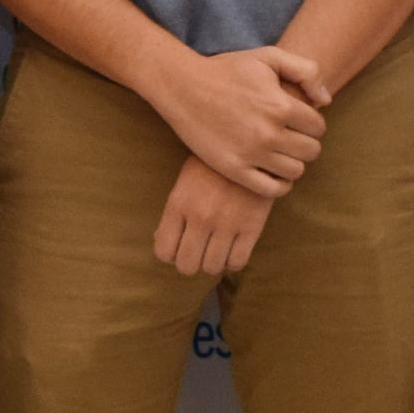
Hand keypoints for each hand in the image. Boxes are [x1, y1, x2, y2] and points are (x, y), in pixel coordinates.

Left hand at [153, 155, 270, 277]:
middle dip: (190, 262)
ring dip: (212, 262)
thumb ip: (173, 213)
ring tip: (216, 249)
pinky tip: (232, 248)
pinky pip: (237, 262)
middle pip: (186, 265)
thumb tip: (161, 241)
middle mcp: (200, 217)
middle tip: (197, 251)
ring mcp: (227, 223)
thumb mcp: (184, 182)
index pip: (164, 251)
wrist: (249, 144)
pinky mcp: (252, 225)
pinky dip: (233, 261)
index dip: (170, 254)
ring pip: (211, 267)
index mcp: (178, 204)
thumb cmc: (211, 164)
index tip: (178, 246)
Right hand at [159, 45, 330, 196]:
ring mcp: (251, 154)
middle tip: (291, 136)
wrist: (182, 87)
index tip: (299, 120)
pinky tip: (273, 171)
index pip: (318, 127)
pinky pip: (272, 190)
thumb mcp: (268, 56)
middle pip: (311, 151)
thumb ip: (306, 70)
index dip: (312, 123)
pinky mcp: (234, 169)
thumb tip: (325, 101)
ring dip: (294, 162)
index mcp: (280, 105)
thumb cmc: (227, 69)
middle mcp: (268, 132)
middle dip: (306, 143)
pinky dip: (280, 184)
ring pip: (296, 171)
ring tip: (281, 152)